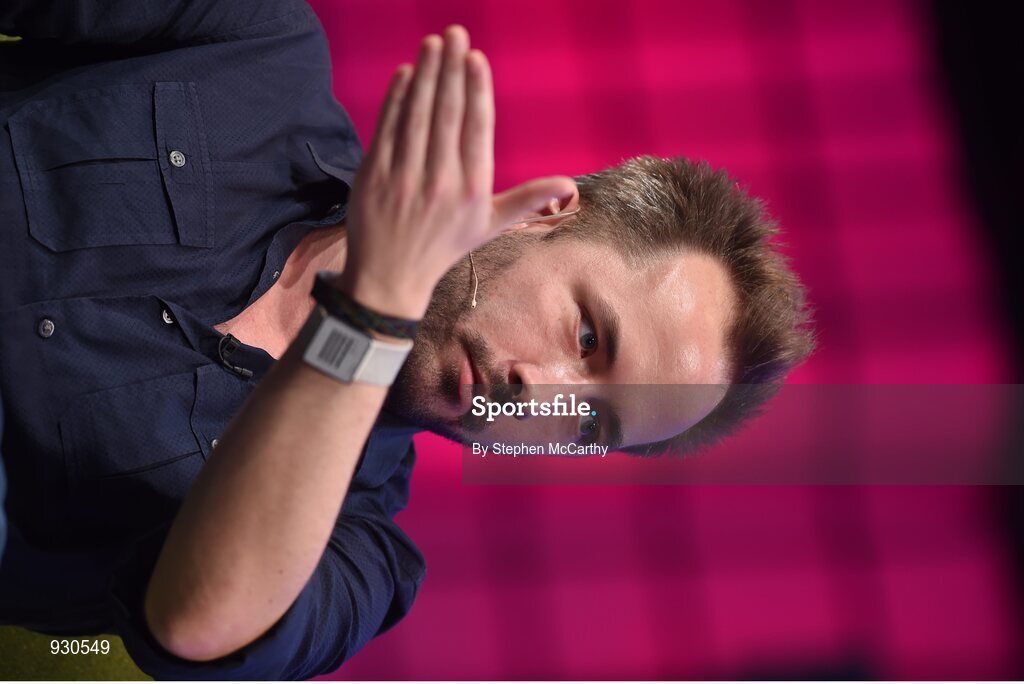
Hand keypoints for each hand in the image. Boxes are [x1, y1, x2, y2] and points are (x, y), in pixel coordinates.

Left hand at [337, 25, 576, 318]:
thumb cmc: (445, 246)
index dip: (476, 92)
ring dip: (425, 75)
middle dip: (451, 70)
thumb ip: (528, 200)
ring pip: (416, 116)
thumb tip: (569, 186)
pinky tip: (405, 73)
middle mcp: (439, 183)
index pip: (476, 131)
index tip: (476, 59)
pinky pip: (387, 129)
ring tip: (432, 43)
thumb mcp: (490, 226)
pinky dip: (395, 99)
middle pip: (446, 115)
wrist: (391, 277)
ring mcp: (404, 178)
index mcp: (471, 191)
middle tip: (455, 33)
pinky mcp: (374, 175)